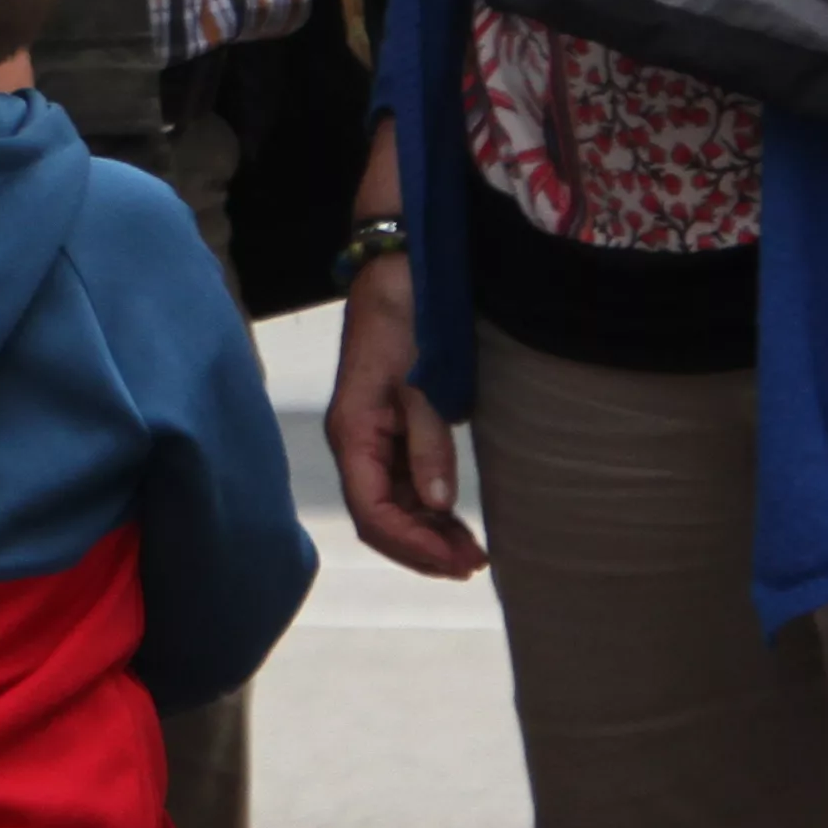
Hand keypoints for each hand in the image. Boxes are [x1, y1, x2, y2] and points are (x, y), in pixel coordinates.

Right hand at [326, 150, 485, 583]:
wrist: (398, 262)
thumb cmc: (406, 312)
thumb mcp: (422, 377)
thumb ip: (427, 439)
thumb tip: (437, 503)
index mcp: (353, 431)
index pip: (373, 512)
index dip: (413, 545)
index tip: (459, 562)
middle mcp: (355, 441)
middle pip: (379, 517)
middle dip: (422, 548)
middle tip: (474, 564)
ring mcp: (371, 434)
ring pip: (391, 503)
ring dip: (426, 532)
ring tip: (471, 551)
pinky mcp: (388, 423)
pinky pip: (401, 481)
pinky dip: (426, 506)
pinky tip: (453, 515)